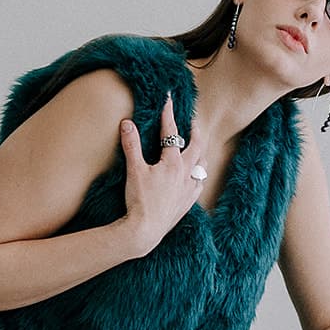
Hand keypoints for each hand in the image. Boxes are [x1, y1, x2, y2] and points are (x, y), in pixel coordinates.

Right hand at [120, 94, 207, 252]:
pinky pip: (199, 186)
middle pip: (196, 147)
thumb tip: (127, 123)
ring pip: (202, 167)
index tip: (168, 100)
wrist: (146, 230)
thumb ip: (131, 145)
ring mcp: (189, 189)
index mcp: (172, 163)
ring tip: (198, 149)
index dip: (168, 114)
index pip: (171, 133)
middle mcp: (185, 174)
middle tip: (193, 123)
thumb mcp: (134, 170)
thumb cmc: (140, 200)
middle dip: (195, 132)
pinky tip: (196, 178)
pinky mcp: (188, 203)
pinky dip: (199, 177)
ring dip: (200, 155)